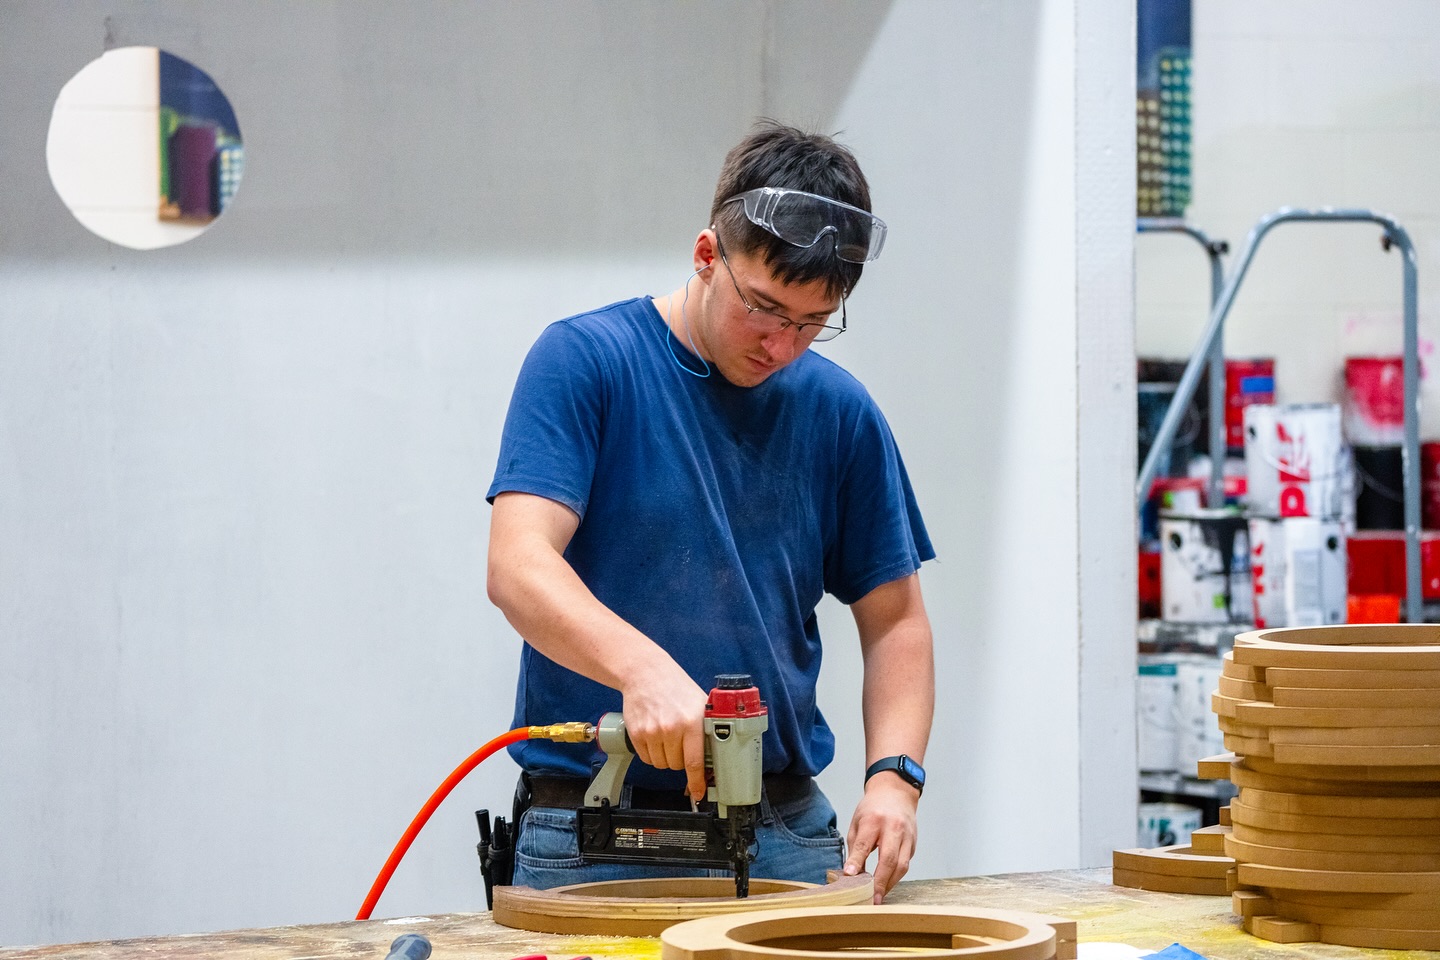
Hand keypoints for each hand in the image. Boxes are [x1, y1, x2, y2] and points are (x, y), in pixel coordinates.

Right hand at [620, 664, 709, 801]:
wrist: (645, 673)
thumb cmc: (675, 687)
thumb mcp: (700, 703)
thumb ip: (707, 727)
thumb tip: (716, 756)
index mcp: (692, 721)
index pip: (694, 761)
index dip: (696, 782)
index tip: (698, 793)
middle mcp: (671, 729)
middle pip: (677, 765)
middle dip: (680, 759)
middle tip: (680, 742)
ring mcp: (652, 732)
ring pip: (661, 764)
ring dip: (665, 757)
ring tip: (666, 736)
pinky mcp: (637, 734)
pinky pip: (647, 758)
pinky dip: (651, 753)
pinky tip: (654, 736)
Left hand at [842, 775, 918, 902]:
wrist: (896, 793)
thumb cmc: (872, 809)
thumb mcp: (857, 821)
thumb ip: (855, 847)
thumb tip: (851, 873)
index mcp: (874, 820)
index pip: (865, 843)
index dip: (857, 861)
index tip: (850, 876)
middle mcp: (893, 827)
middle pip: (889, 859)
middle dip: (880, 882)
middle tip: (871, 898)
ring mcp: (907, 836)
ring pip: (902, 865)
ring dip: (890, 884)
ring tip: (878, 896)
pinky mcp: (913, 843)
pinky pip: (905, 864)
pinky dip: (895, 876)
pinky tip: (886, 884)